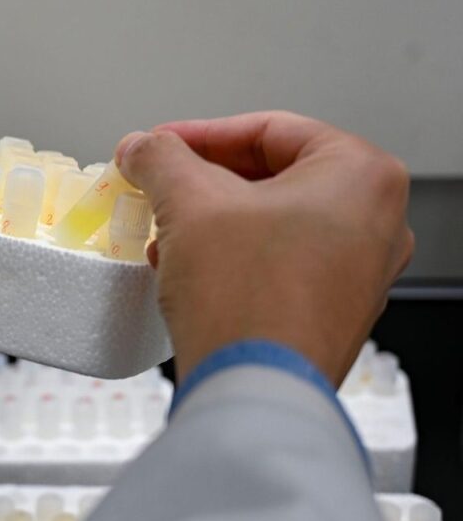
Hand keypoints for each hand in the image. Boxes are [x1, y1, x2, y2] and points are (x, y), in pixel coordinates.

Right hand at [114, 111, 412, 384]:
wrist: (254, 390)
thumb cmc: (248, 299)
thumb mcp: (188, 202)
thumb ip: (161, 159)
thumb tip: (143, 147)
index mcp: (361, 176)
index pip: (266, 130)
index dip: (199, 134)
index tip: (159, 144)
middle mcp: (376, 222)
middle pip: (270, 176)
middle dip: (202, 182)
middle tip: (159, 185)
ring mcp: (359, 271)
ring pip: (270, 221)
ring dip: (211, 221)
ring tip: (165, 231)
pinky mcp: (332, 311)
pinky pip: (277, 263)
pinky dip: (230, 257)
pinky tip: (186, 268)